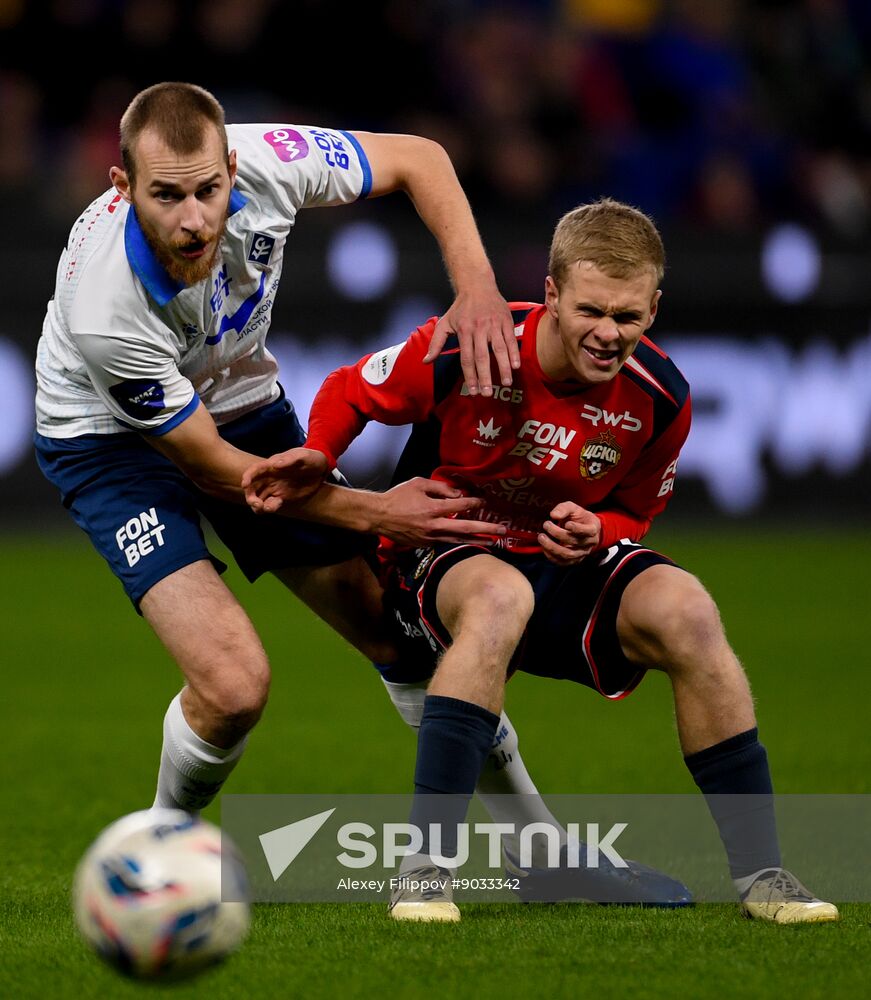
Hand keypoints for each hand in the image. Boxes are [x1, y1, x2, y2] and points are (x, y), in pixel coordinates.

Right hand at [242, 448, 329, 513]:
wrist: (321, 469)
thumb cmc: (310, 458)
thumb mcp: (303, 456)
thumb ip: (289, 459)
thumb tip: (274, 464)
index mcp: (271, 465)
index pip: (255, 470)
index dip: (247, 477)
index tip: (244, 485)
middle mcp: (269, 477)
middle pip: (252, 488)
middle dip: (250, 497)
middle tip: (257, 504)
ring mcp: (274, 488)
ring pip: (258, 498)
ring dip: (257, 505)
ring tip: (265, 508)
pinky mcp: (281, 497)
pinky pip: (270, 504)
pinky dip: (269, 507)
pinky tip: (276, 505)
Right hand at [371, 478, 506, 546]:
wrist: (378, 517)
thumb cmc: (398, 497)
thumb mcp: (418, 484)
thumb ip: (440, 487)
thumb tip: (458, 494)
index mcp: (433, 509)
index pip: (460, 506)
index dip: (474, 502)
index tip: (485, 501)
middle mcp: (434, 526)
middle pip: (466, 528)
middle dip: (486, 529)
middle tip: (503, 530)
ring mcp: (430, 538)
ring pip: (458, 540)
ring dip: (477, 541)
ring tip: (493, 542)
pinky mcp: (426, 544)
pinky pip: (446, 542)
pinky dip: (459, 542)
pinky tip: (471, 542)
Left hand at [423, 284, 519, 396]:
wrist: (477, 285)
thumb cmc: (460, 308)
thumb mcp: (444, 323)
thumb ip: (435, 344)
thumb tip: (426, 361)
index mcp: (464, 330)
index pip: (467, 358)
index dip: (470, 376)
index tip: (473, 391)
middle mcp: (479, 328)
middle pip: (482, 357)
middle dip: (485, 376)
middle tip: (487, 393)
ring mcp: (494, 324)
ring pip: (499, 349)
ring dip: (503, 367)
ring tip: (506, 383)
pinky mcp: (506, 321)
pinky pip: (511, 339)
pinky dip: (514, 352)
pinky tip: (515, 366)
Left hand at [538, 502, 601, 564]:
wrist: (583, 529)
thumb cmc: (578, 517)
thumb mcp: (573, 508)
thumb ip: (564, 509)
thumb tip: (553, 515)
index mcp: (593, 528)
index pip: (588, 531)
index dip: (577, 528)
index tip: (566, 524)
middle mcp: (590, 543)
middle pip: (575, 542)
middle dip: (558, 533)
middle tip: (546, 524)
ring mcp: (582, 553)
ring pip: (568, 555)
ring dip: (552, 547)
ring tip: (541, 537)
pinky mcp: (574, 560)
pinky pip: (562, 562)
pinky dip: (551, 556)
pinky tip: (544, 547)